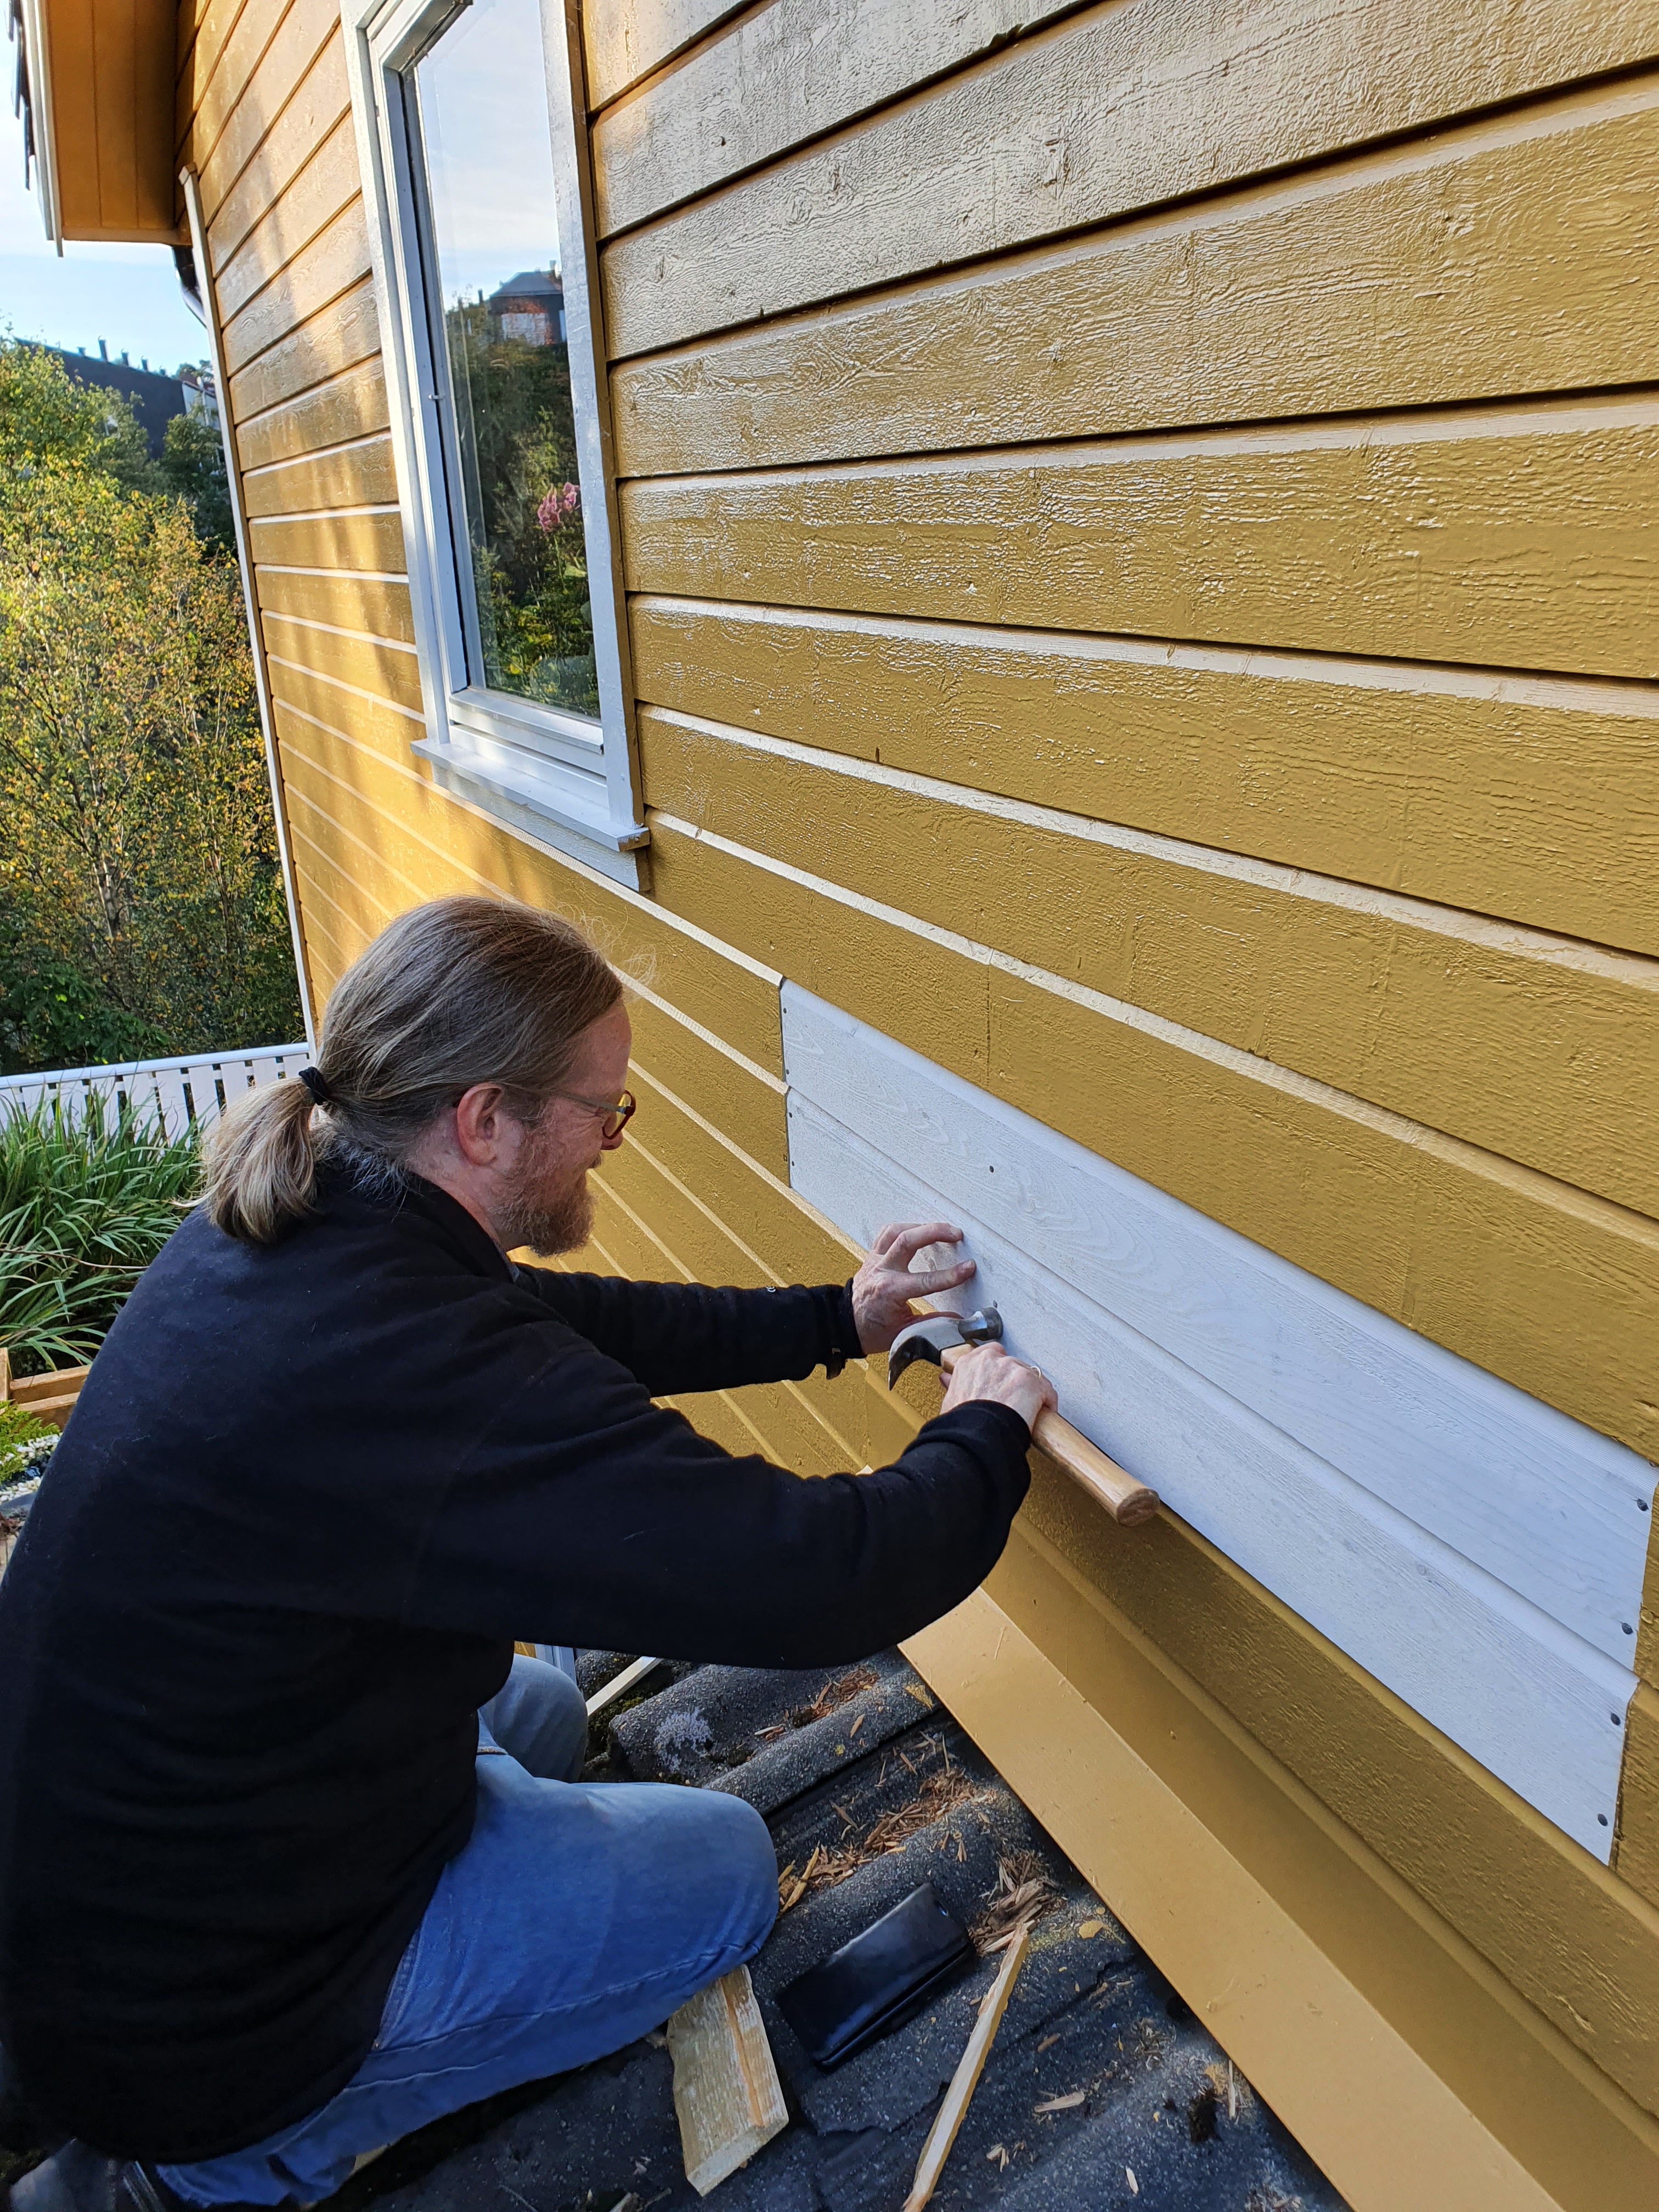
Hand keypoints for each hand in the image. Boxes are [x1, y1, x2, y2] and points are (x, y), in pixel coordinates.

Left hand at [850, 1221, 976, 1353]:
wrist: (846, 1324)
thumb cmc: (872, 1329)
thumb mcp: (905, 1331)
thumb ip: (932, 1322)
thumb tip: (957, 1320)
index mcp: (890, 1292)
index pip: (925, 1280)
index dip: (950, 1275)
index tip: (968, 1268)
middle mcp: (881, 1271)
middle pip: (907, 1240)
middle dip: (935, 1232)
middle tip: (957, 1234)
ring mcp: (875, 1260)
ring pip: (896, 1231)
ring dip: (920, 1226)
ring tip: (941, 1229)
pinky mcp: (873, 1255)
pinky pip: (886, 1233)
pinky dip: (904, 1228)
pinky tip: (918, 1230)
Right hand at [940, 1342, 1057, 1434]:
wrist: (977, 1435)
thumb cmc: (962, 1423)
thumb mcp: (950, 1401)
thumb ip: (952, 1385)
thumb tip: (947, 1379)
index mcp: (970, 1362)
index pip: (990, 1353)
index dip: (997, 1370)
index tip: (999, 1381)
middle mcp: (992, 1360)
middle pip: (1012, 1364)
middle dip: (1015, 1381)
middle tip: (1013, 1400)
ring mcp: (1013, 1368)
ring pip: (1031, 1375)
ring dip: (1032, 1391)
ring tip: (1029, 1409)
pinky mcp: (1031, 1382)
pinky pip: (1046, 1390)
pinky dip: (1047, 1402)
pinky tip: (1042, 1414)